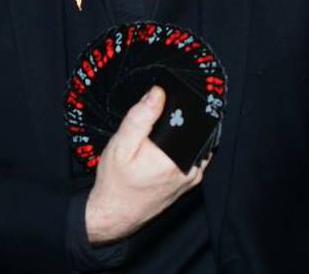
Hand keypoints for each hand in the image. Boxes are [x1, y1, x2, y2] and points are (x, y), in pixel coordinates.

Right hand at [85, 86, 211, 243]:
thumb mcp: (121, 144)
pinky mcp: (190, 180)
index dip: (175, 103)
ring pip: (194, 140)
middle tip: (152, 125)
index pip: (187, 116)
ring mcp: (192, 175)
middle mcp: (188, 168)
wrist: (114, 214)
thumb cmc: (115, 182)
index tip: (159, 103)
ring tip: (155, 139)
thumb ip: (140, 117)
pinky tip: (161, 149)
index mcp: (173, 158)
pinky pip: (192, 153)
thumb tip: (158, 93)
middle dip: (175, 119)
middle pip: (192, 128)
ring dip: (179, 132)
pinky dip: (180, 146)